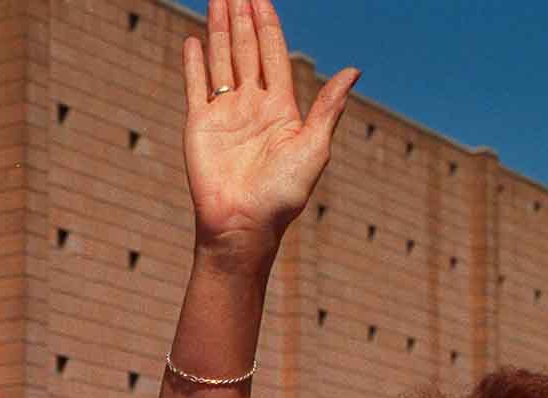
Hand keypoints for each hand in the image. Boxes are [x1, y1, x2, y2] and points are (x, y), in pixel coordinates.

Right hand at [182, 0, 356, 259]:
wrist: (243, 225)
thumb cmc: (283, 195)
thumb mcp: (314, 147)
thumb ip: (328, 108)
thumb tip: (354, 71)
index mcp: (280, 107)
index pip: (272, 54)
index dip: (267, 25)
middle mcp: (251, 105)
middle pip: (245, 50)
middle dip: (241, 19)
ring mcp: (224, 114)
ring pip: (221, 61)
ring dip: (218, 31)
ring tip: (218, 0)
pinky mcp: (199, 126)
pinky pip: (195, 87)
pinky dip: (194, 64)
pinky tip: (194, 40)